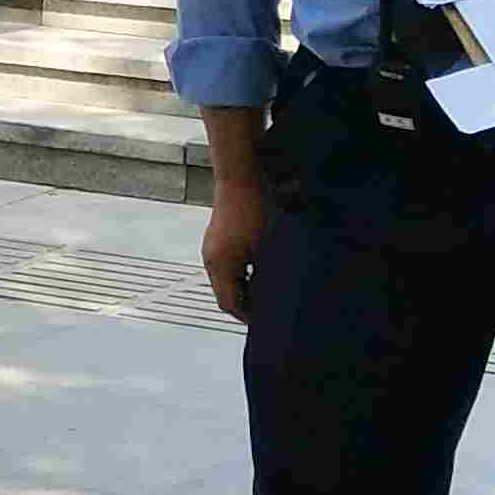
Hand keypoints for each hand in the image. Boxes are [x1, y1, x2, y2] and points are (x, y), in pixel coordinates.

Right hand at [201, 180, 266, 323]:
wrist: (243, 172)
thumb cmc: (257, 207)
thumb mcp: (272, 248)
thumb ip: (272, 275)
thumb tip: (282, 296)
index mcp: (221, 266)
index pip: (230, 305)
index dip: (250, 317)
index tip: (271, 322)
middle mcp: (212, 259)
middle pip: (228, 293)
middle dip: (250, 302)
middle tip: (275, 307)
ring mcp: (214, 247)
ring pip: (229, 278)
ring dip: (249, 285)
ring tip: (272, 286)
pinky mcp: (220, 236)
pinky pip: (230, 262)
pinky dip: (245, 270)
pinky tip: (264, 264)